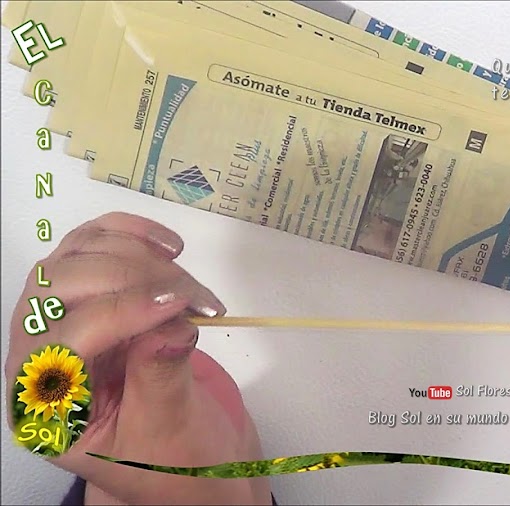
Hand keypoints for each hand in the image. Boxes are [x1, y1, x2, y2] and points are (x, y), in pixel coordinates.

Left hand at [4, 213, 271, 503]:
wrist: (182, 458)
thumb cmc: (170, 460)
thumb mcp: (164, 433)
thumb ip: (160, 379)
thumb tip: (171, 324)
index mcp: (42, 405)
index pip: (63, 340)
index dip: (120, 312)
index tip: (180, 304)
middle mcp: (37, 356)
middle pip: (58, 288)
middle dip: (133, 280)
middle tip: (196, 300)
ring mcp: (59, 318)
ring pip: (75, 256)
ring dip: (139, 256)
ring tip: (193, 289)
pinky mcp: (89, 294)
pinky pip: (94, 243)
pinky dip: (132, 233)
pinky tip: (170, 247)